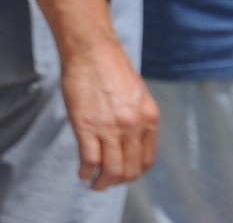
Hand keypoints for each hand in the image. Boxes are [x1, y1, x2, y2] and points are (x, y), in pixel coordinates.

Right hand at [59, 38, 157, 188]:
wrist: (92, 50)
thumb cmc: (112, 69)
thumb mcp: (137, 95)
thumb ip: (137, 119)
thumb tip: (130, 144)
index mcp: (149, 117)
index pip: (147, 160)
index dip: (135, 172)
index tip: (125, 173)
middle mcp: (133, 125)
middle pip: (130, 170)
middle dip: (118, 181)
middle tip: (107, 181)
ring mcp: (110, 127)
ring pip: (111, 171)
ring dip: (102, 182)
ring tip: (95, 182)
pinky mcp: (87, 127)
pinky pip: (90, 161)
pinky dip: (86, 172)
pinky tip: (82, 172)